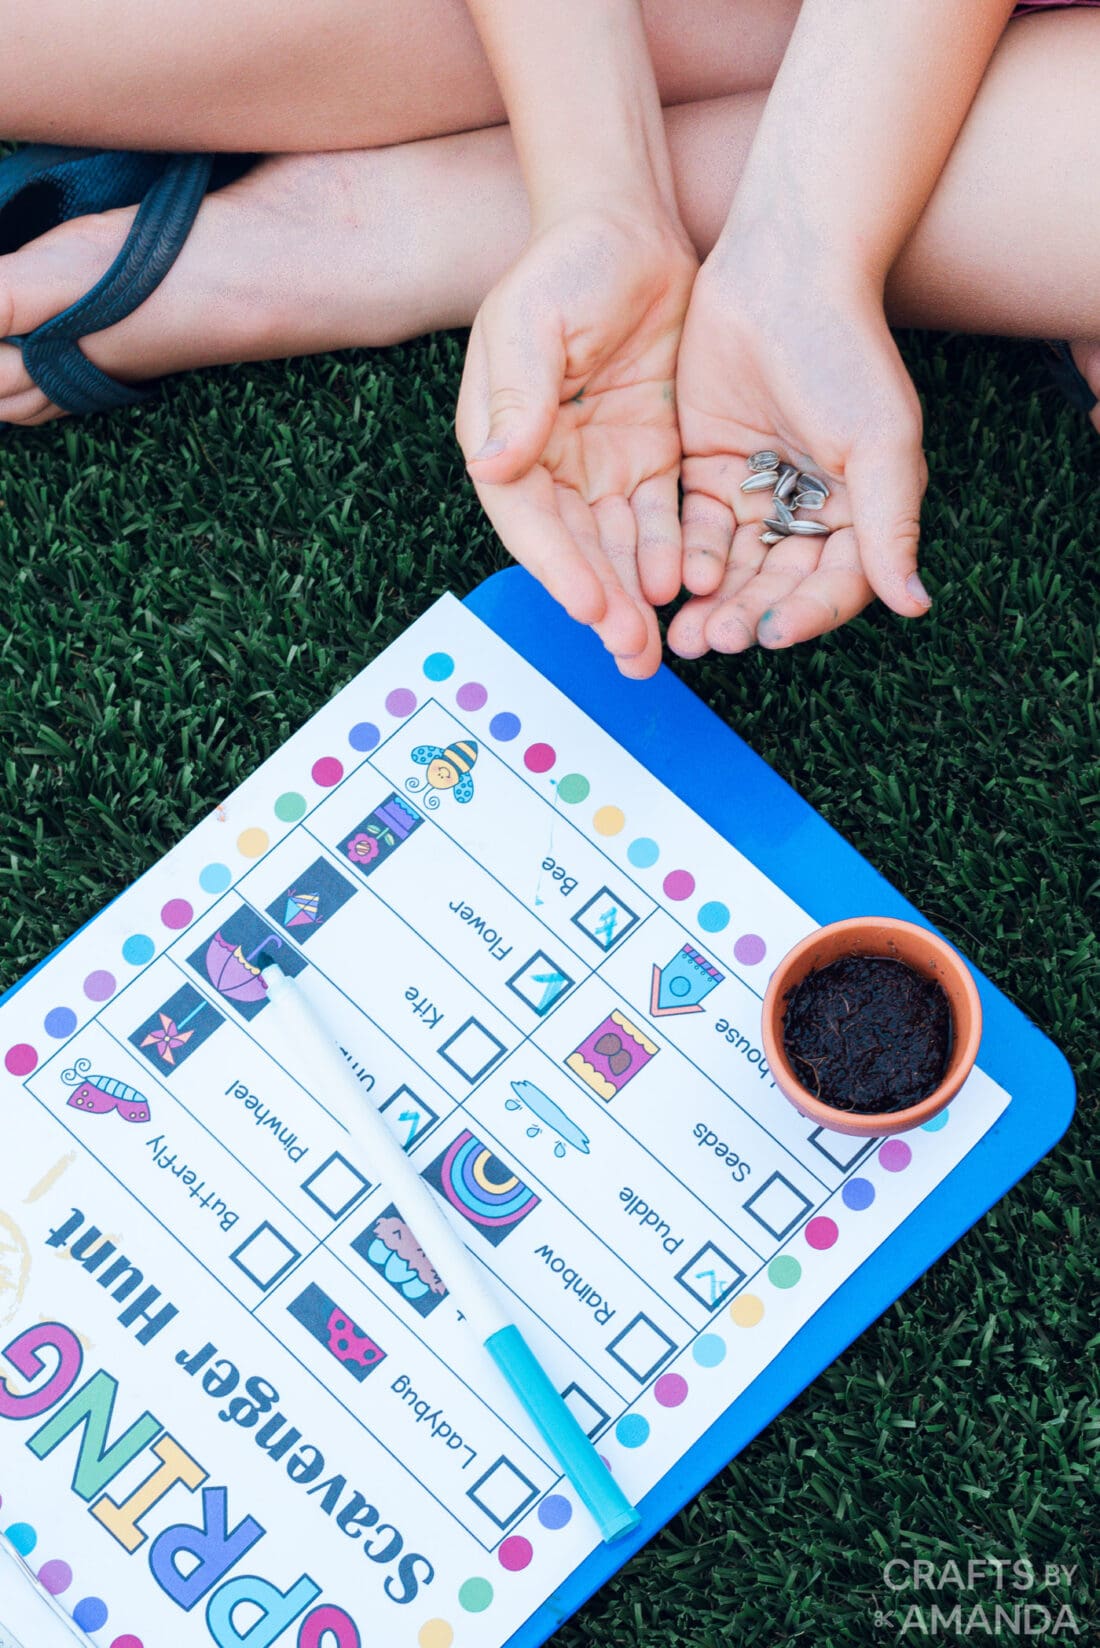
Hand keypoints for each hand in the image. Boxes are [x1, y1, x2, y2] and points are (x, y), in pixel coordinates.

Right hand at [456, 205, 696, 678]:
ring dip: (633, 597)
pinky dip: (668, 555)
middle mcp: (546, 465)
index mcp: (503, 438)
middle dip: (602, 603)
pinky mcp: (648, 458)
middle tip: (630, 652)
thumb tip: (495, 464)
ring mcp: (598, 466)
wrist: (628, 224)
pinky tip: (684, 590)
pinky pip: (657, 519)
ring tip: (655, 648)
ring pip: (616, 547)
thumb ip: (519, 392)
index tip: (589, 605)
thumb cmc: (567, 262)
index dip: (557, 567)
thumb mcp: (533, 320)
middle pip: (574, 549)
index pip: (529, 519)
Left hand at [668, 242, 930, 660]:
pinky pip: (695, 530)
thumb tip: (915, 605)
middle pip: (777, 584)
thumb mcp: (879, 440)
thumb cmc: (845, 351)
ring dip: (711, 602)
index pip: (834, 584)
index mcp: (861, 511)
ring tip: (684, 635)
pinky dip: (683, 560)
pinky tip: (665, 586)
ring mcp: (758, 494)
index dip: (805, 614)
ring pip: (733, 567)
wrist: (782, 274)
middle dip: (745, 615)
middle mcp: (811, 510)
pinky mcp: (709, 472)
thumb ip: (890, 524)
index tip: (771, 635)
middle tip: (711, 642)